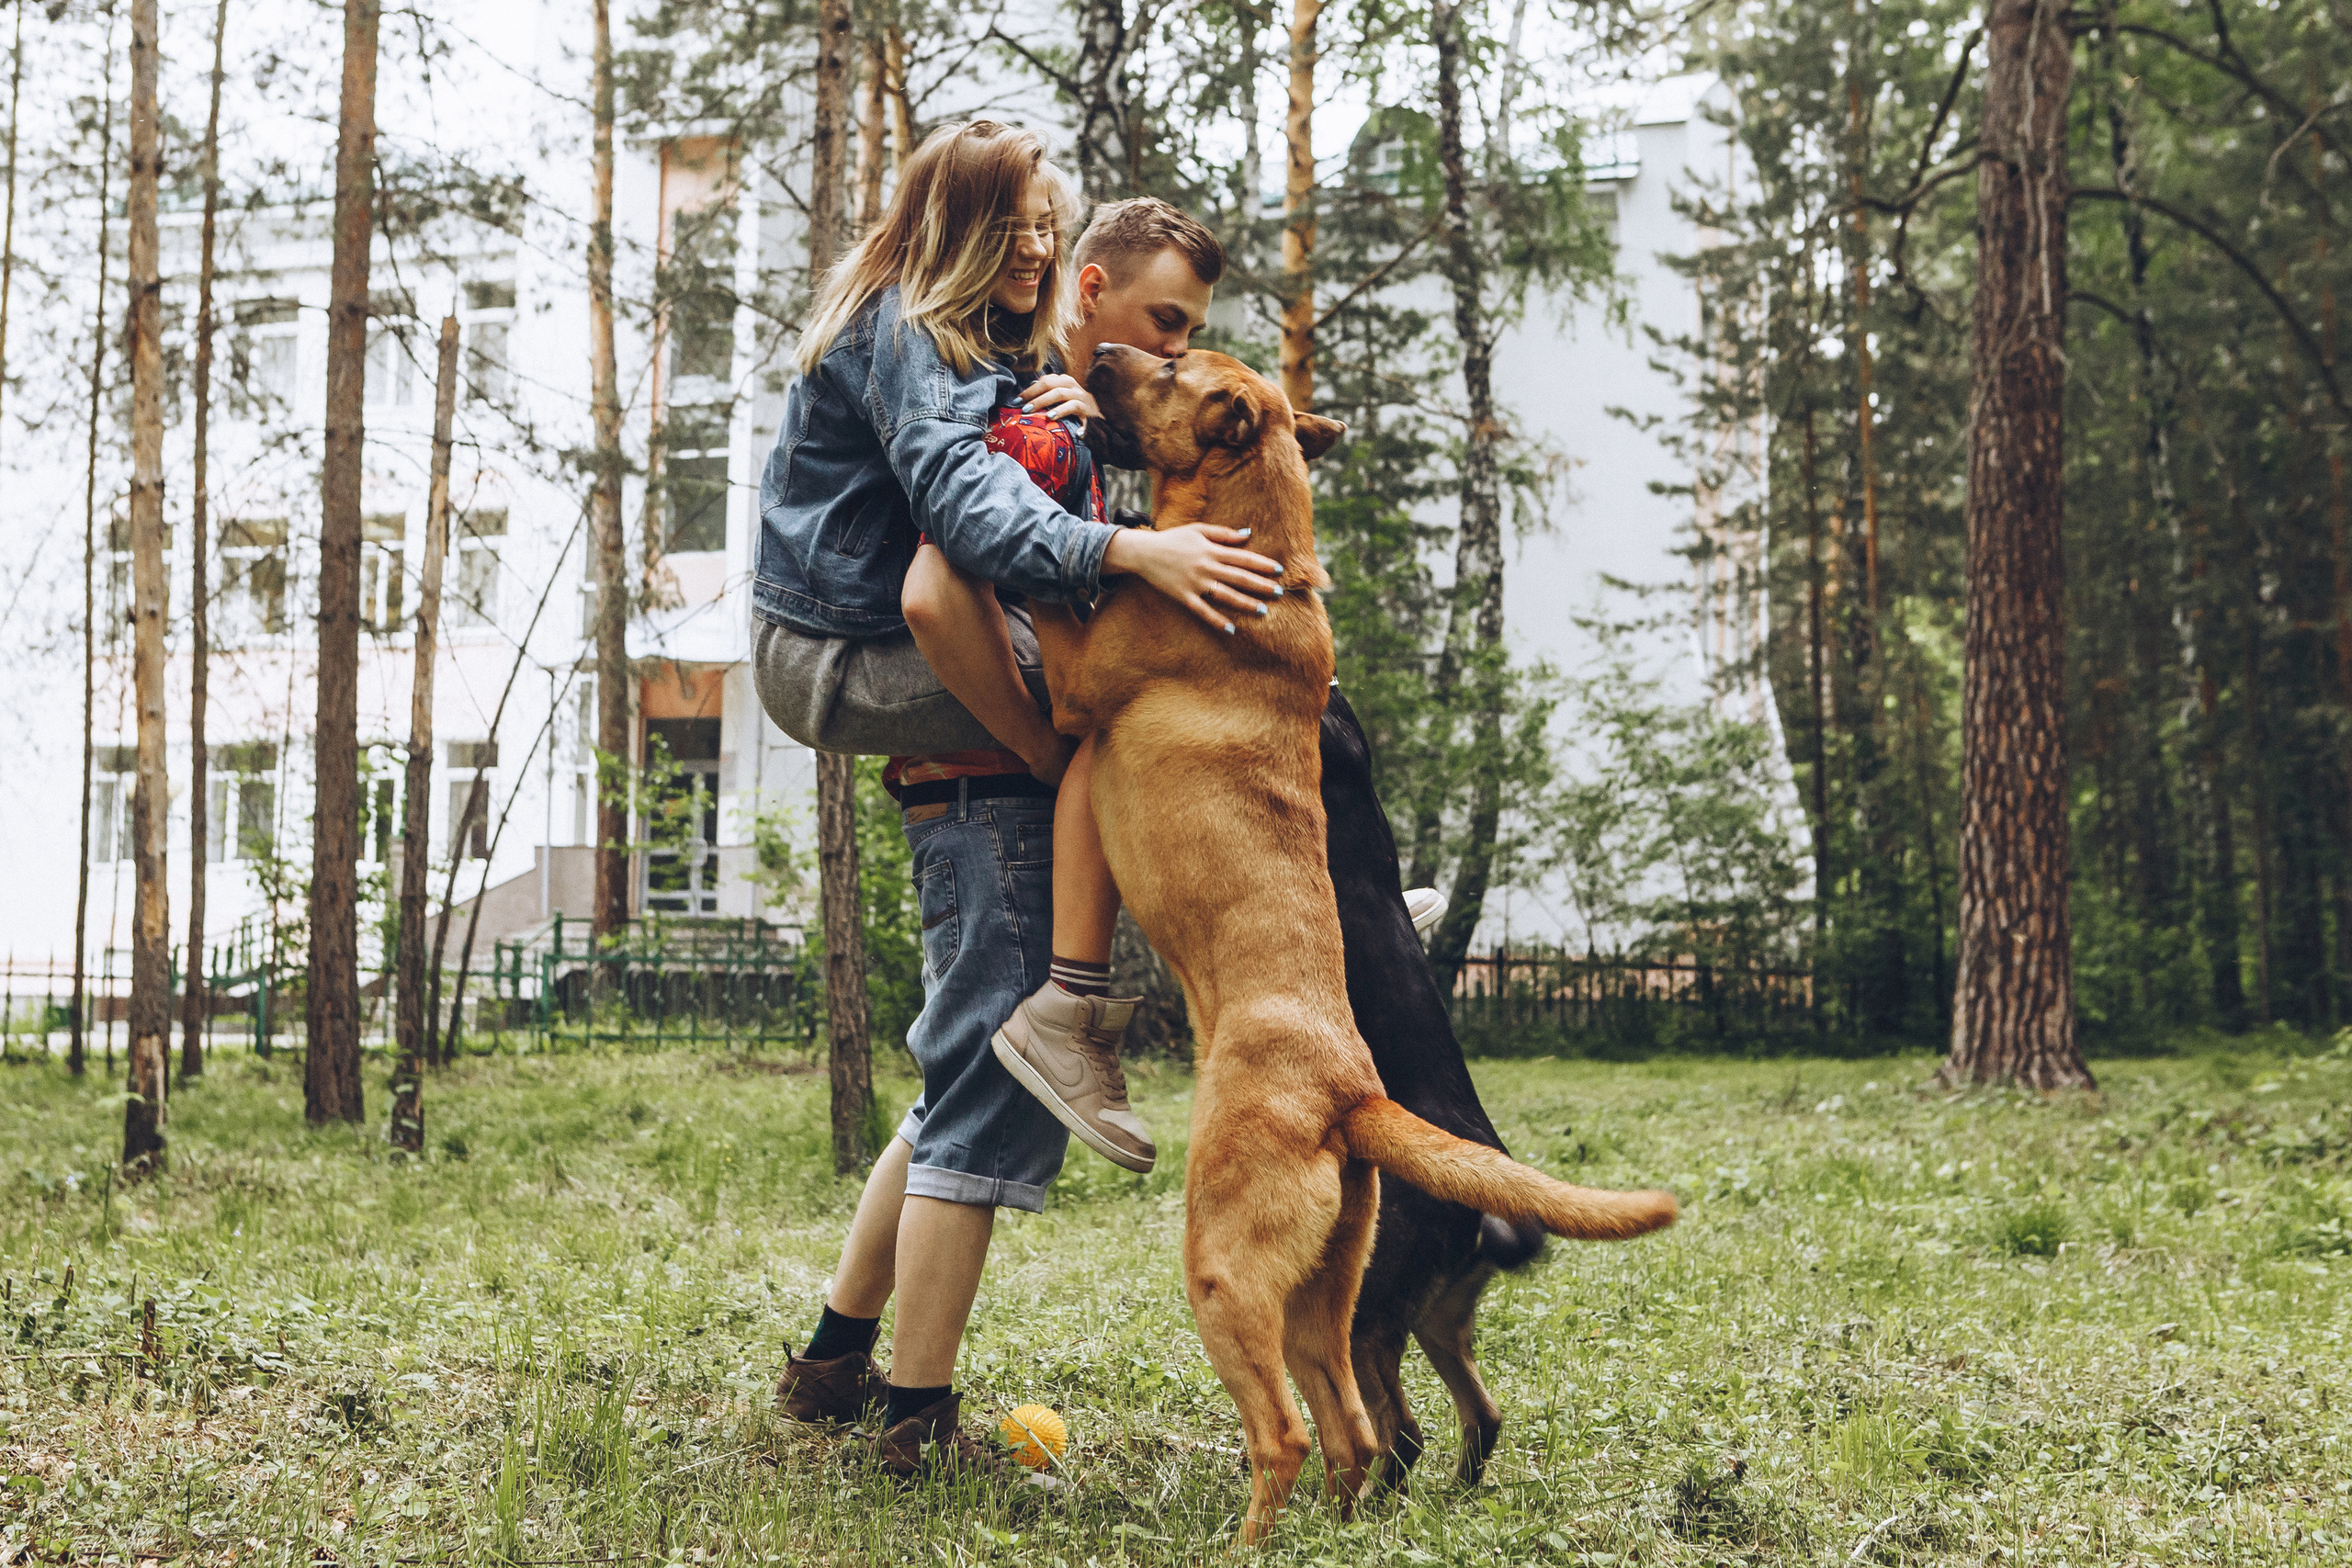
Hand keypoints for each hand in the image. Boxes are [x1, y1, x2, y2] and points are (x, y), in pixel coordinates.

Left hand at [1019, 372, 1099, 423]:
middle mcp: (1075, 389)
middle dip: (1037, 397)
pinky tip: (1077, 434)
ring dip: (1056, 408)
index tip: (1016, 401)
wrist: (1101, 420)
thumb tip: (1029, 385)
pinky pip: (1086, 420)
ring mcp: (1085, 402)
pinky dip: (1082, 426)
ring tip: (1046, 417)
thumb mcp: (1062, 397)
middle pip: (1054, 388)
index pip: (1046, 381)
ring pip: (1068, 400)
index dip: (1030, 390)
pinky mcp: (1092, 416)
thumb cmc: (1076, 409)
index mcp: (1066, 382)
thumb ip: (1048, 390)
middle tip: (1024, 409)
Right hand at [1102, 524, 1285, 633]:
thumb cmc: (1173, 539)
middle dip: (1261, 586)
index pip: (1243, 558)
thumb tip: (1247, 535)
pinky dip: (1217, 621)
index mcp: (1212, 550)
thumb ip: (1223, 533)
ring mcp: (1196, 584)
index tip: (1279, 570)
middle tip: (1279, 593)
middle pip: (1239, 578)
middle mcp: (1206, 567)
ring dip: (1245, 603)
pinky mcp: (1184, 597)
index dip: (1262, 564)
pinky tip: (1231, 629)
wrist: (1145, 552)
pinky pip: (1203, 612)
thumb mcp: (1198, 530)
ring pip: (1225, 596)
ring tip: (1262, 610)